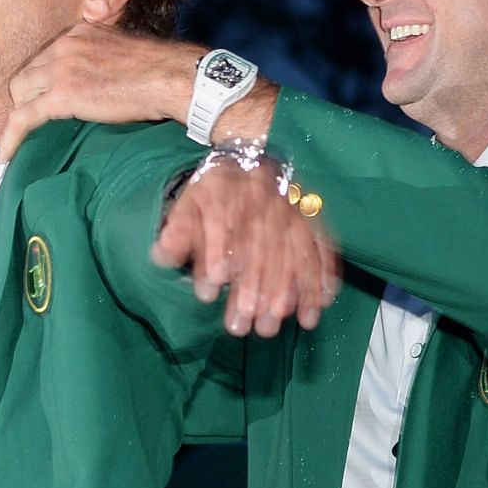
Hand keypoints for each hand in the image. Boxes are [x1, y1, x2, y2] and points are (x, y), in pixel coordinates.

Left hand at [0, 24, 195, 160]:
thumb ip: (100, 60)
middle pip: (27, 73)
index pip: (44, 57)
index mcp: (79, 32)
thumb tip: (95, 82)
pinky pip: (22, 118)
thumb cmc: (158, 72)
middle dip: (27, 98)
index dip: (40, 81)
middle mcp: (65, 44)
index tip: (41, 98)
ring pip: (19, 94)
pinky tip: (6, 155)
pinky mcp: (61, 95)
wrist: (172, 78)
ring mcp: (61, 68)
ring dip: (21, 115)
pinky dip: (11, 137)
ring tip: (21, 138)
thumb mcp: (122, 53)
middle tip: (34, 121)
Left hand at [153, 159, 340, 336]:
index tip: (207, 293)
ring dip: (286, 291)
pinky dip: (322, 275)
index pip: (221, 224)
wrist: (246, 163)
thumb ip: (177, 231)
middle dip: (251, 288)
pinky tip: (320, 303)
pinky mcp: (309, 219)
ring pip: (291, 251)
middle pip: (259, 247)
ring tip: (274, 323)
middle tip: (242, 324)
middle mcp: (261, 198)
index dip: (215, 258)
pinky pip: (321, 246)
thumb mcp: (187, 206)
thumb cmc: (211, 196)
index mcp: (226, 190)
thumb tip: (164, 254)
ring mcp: (289, 209)